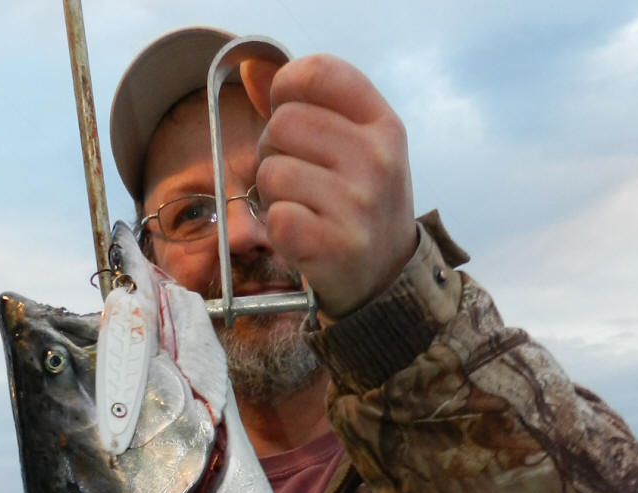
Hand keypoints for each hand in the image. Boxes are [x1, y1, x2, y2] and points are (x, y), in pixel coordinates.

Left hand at [239, 53, 416, 319]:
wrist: (386, 277)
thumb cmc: (359, 203)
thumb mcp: (352, 144)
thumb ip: (304, 103)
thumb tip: (251, 69)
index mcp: (384, 124)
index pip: (318, 73)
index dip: (286, 89)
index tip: (289, 114)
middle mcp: (377, 159)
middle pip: (283, 122)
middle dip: (275, 150)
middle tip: (298, 178)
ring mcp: (359, 204)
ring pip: (272, 171)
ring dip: (274, 194)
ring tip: (303, 209)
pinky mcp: (336, 247)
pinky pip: (275, 218)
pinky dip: (278, 229)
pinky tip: (302, 235)